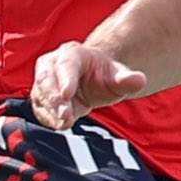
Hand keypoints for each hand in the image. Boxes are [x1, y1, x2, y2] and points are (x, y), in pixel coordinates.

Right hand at [31, 41, 146, 130]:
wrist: (92, 81)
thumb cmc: (104, 76)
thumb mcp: (118, 76)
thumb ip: (127, 79)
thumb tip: (140, 80)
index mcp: (72, 54)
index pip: (66, 65)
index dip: (65, 79)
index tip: (67, 94)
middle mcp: (52, 65)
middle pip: (47, 80)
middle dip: (54, 98)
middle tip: (65, 115)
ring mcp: (43, 83)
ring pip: (41, 96)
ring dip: (50, 111)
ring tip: (64, 123)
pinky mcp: (41, 99)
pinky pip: (40, 109)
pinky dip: (48, 118)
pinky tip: (60, 126)